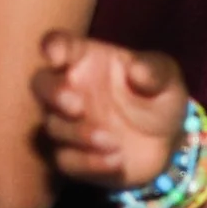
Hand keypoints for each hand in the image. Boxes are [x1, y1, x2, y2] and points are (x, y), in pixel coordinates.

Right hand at [33, 30, 187, 189]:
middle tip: (77, 105)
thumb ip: (153, 71)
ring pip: (52, 126)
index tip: (56, 55)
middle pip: (40, 84)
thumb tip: (136, 69)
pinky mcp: (72, 156)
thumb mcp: (166, 79)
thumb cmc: (159, 97)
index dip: (52, 47)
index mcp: (86, 60)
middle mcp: (69, 89)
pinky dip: (89, 162)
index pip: (59, 45)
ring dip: (78, 134)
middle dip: (52, 93)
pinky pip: (66, 160)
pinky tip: (116, 160)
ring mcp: (67, 124)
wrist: (167, 144)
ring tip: (112, 140)